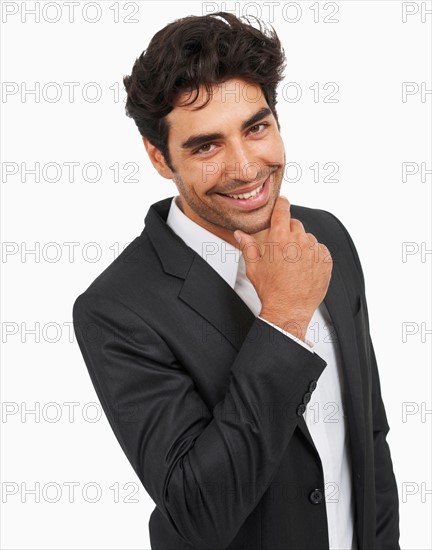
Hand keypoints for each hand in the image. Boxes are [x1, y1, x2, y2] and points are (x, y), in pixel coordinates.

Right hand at [233, 196, 332, 340]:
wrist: (289, 309)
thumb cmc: (271, 290)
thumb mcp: (254, 267)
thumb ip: (248, 246)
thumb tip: (240, 234)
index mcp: (279, 238)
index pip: (283, 209)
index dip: (282, 204)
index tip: (283, 202)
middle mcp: (298, 241)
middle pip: (295, 224)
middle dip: (288, 231)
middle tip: (283, 249)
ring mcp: (314, 250)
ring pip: (308, 238)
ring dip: (302, 245)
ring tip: (293, 263)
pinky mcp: (326, 260)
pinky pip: (320, 250)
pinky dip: (314, 255)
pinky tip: (304, 268)